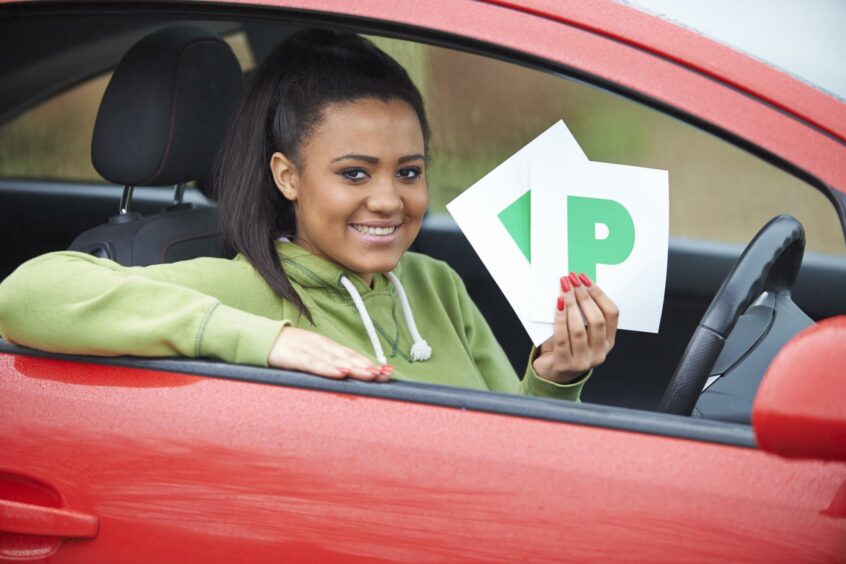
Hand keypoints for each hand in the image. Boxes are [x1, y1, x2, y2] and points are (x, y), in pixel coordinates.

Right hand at [268, 326, 392, 380]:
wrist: (258, 338)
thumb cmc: (285, 350)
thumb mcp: (308, 355)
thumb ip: (325, 362)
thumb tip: (345, 374)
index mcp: (325, 346)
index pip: (351, 355)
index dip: (369, 363)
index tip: (387, 371)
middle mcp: (320, 345)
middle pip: (347, 357)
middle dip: (367, 366)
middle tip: (384, 374)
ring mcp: (307, 350)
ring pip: (335, 360)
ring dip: (354, 367)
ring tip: (370, 374)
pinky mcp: (293, 357)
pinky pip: (313, 364)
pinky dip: (328, 368)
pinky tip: (340, 372)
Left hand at [532, 272, 618, 383]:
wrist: (553, 374)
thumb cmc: (567, 347)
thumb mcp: (582, 332)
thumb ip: (584, 315)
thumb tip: (578, 286)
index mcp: (608, 342)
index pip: (611, 315)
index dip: (599, 294)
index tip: (586, 280)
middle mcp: (599, 353)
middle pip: (596, 320)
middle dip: (584, 297)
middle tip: (573, 281)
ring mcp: (583, 360)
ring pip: (579, 329)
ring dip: (571, 305)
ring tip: (564, 290)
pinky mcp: (565, 363)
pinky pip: (562, 337)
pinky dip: (560, 319)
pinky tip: (557, 305)